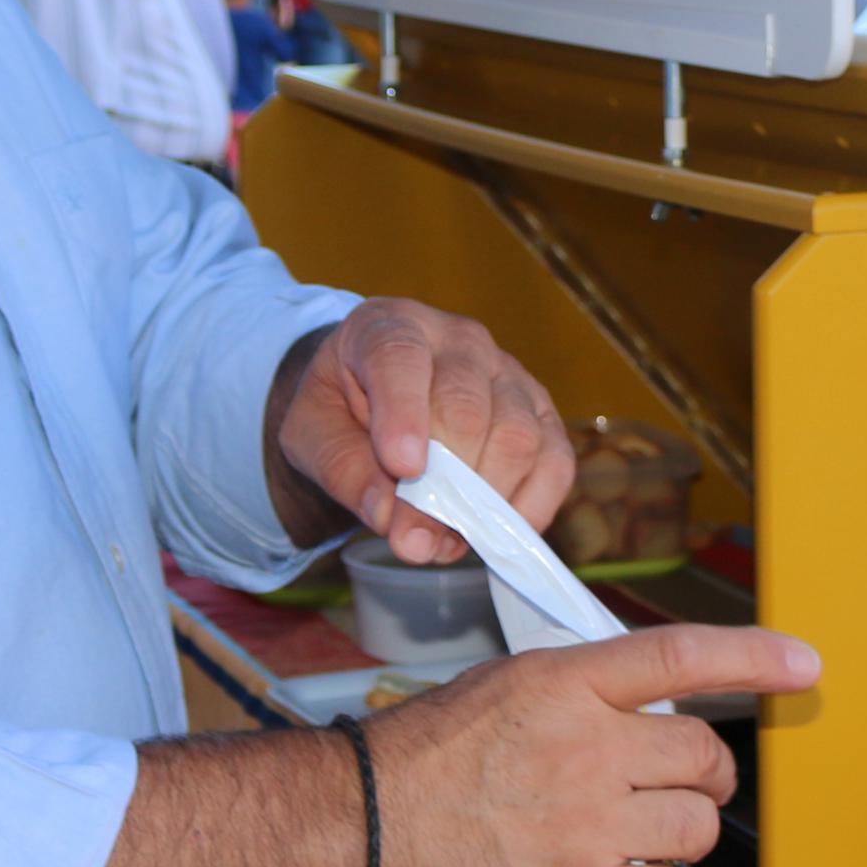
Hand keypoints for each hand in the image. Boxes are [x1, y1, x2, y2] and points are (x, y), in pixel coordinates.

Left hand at [271, 299, 570, 561]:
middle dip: (442, 485)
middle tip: (412, 540)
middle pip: (466, 407)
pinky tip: (493, 532)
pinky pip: (554, 462)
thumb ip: (344, 473)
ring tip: (443, 537)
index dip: (404, 414)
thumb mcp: (311, 434)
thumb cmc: (338, 410)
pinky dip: (529, 508)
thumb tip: (398, 523)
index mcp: (389, 326)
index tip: (402, 468)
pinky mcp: (541, 412)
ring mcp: (508, 373)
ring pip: (517, 436)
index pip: (400, 359)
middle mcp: (459, 340)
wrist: (370, 399)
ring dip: (483, 502)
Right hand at [369, 624, 822, 866]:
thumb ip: (588, 690)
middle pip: (704, 758)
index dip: (754, 659)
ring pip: (695, 827)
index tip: (806, 665)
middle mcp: (589, 747)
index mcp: (570, 682)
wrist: (371, 824)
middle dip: (701, 776)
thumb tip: (656, 704)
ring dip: (679, 834)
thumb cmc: (435, 753)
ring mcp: (589, 823)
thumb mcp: (513, 685)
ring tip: (633, 836)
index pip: (681, 658)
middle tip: (673, 788)